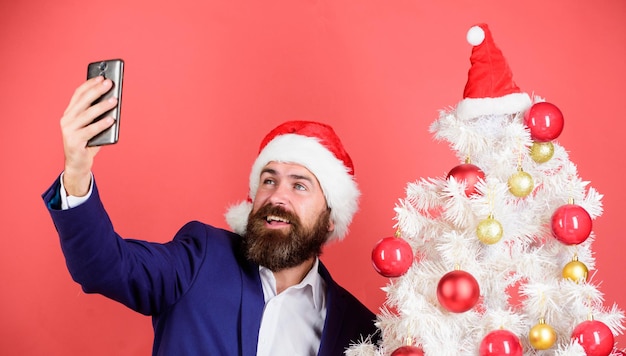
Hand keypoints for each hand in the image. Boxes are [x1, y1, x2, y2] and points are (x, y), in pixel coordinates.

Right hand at [60, 76, 117, 196]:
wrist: (78, 164)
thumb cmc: (88, 142)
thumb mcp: (91, 125)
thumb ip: (98, 115)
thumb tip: (113, 101)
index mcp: (69, 113)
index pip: (78, 94)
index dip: (90, 84)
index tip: (102, 77)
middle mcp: (67, 120)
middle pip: (83, 101)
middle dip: (97, 91)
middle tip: (110, 84)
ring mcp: (69, 130)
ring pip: (88, 114)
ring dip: (102, 106)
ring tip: (114, 100)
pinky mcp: (74, 141)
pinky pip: (91, 130)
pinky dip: (102, 124)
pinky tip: (112, 119)